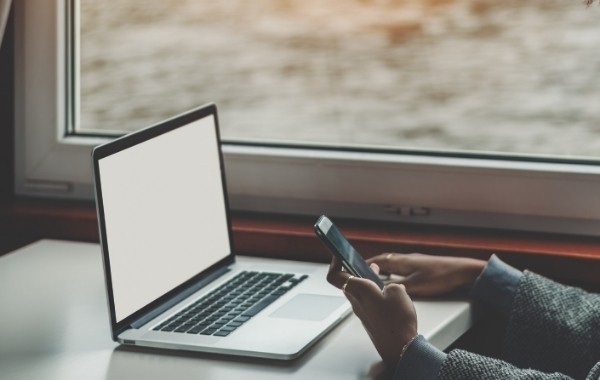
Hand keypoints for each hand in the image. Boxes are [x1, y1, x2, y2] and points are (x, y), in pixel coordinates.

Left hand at [327, 257, 416, 368]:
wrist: (401, 348)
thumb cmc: (398, 322)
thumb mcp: (399, 292)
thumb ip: (390, 284)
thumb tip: (387, 287)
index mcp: (360, 291)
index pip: (335, 276)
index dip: (334, 262)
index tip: (338, 253)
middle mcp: (357, 302)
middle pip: (346, 282)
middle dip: (352, 270)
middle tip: (359, 262)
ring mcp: (362, 312)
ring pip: (356, 292)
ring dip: (363, 281)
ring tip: (376, 274)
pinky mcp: (369, 319)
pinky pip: (365, 302)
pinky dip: (371, 293)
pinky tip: (385, 292)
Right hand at [368, 253, 485, 296]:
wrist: (461, 272)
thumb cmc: (439, 276)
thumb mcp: (414, 286)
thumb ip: (395, 286)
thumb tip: (378, 288)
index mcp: (402, 261)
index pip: (378, 260)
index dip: (366, 265)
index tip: (355, 269)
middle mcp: (406, 259)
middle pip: (385, 261)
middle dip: (374, 268)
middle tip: (364, 275)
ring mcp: (415, 262)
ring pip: (394, 265)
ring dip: (385, 270)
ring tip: (378, 279)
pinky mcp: (423, 267)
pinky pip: (403, 269)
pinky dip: (395, 274)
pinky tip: (398, 281)